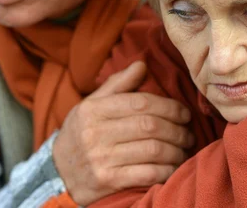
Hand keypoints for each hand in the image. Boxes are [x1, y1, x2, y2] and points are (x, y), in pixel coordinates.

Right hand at [53, 61, 193, 204]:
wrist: (57, 173)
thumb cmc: (80, 133)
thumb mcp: (91, 105)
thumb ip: (118, 84)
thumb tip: (142, 64)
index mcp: (94, 109)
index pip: (141, 103)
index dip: (169, 106)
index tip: (184, 113)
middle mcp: (96, 133)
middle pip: (150, 126)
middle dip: (177, 129)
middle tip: (188, 133)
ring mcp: (101, 159)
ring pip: (152, 150)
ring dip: (176, 150)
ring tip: (184, 149)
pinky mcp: (108, 182)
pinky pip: (147, 174)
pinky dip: (166, 170)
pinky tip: (173, 167)